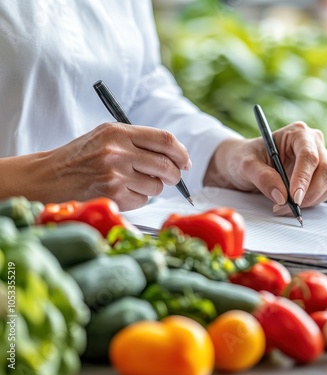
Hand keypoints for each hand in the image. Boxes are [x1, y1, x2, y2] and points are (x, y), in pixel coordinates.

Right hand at [1, 123, 190, 209]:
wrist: (50, 176)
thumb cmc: (82, 156)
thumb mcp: (107, 136)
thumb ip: (139, 141)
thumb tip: (176, 155)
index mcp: (118, 132)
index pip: (165, 139)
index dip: (181, 153)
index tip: (185, 162)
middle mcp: (118, 152)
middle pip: (167, 166)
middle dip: (174, 175)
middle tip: (171, 177)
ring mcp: (115, 175)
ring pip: (156, 186)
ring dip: (153, 188)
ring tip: (133, 182)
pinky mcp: (112, 196)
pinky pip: (142, 201)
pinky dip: (137, 199)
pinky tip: (121, 192)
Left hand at [204, 122, 326, 213]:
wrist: (243, 164)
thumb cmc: (244, 158)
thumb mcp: (246, 165)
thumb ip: (263, 178)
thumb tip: (281, 196)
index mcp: (297, 133)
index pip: (309, 156)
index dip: (303, 178)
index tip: (293, 198)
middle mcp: (313, 143)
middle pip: (325, 171)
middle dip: (308, 194)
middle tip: (285, 207)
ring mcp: (320, 159)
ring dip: (310, 200)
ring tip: (283, 206)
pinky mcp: (320, 176)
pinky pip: (326, 192)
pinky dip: (311, 202)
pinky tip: (292, 203)